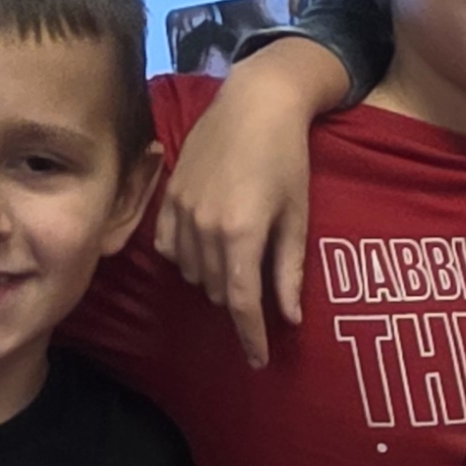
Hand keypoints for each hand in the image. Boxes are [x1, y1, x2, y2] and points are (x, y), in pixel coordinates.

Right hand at [156, 37, 343, 366]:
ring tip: (238, 271)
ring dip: (216, 282)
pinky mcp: (169, 197)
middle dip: (240, 305)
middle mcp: (204, 228)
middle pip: (219, 292)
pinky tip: (207, 252)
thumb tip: (290, 318)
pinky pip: (171, 249)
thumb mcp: (297, 217)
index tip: (259, 361)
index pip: (243, 304)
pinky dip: (189, 260)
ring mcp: (181, 212)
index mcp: (241, 235)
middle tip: (260, 305)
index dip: (251, 338)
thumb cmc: (287, 158)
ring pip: (194, 274)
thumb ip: (288, 270)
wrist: (254, 103)